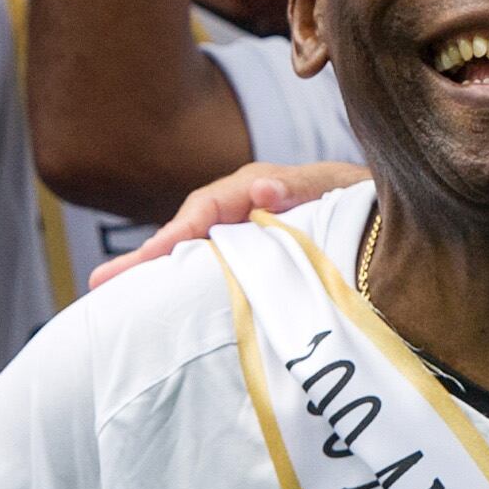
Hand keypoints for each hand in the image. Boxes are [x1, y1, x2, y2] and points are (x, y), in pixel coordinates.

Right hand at [87, 159, 372, 284]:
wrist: (389, 220)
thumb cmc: (367, 202)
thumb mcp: (340, 188)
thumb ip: (303, 186)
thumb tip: (262, 190)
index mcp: (258, 188)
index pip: (205, 210)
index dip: (176, 234)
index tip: (150, 258)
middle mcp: (243, 209)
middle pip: (187, 231)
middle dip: (145, 257)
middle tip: (99, 284)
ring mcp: (245, 235)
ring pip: (194, 251)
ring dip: (156, 270)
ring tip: (111, 293)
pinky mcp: (253, 258)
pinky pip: (212, 267)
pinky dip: (183, 280)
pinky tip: (158, 302)